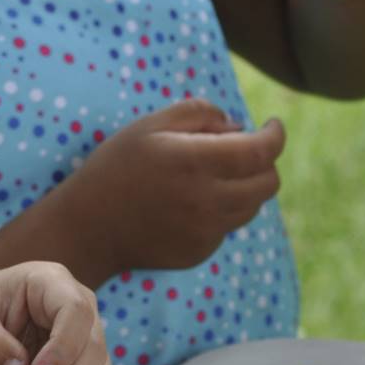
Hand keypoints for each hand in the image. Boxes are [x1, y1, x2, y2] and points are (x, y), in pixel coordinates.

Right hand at [62, 99, 283, 274]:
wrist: (88, 226)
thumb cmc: (117, 166)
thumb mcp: (150, 125)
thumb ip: (200, 112)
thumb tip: (239, 126)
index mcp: (196, 162)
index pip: (262, 151)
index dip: (276, 134)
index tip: (272, 124)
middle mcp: (207, 201)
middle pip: (269, 182)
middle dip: (264, 160)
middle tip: (242, 148)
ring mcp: (206, 231)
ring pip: (253, 206)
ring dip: (245, 185)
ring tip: (210, 174)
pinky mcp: (200, 251)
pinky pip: (228, 226)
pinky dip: (222, 209)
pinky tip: (189, 202)